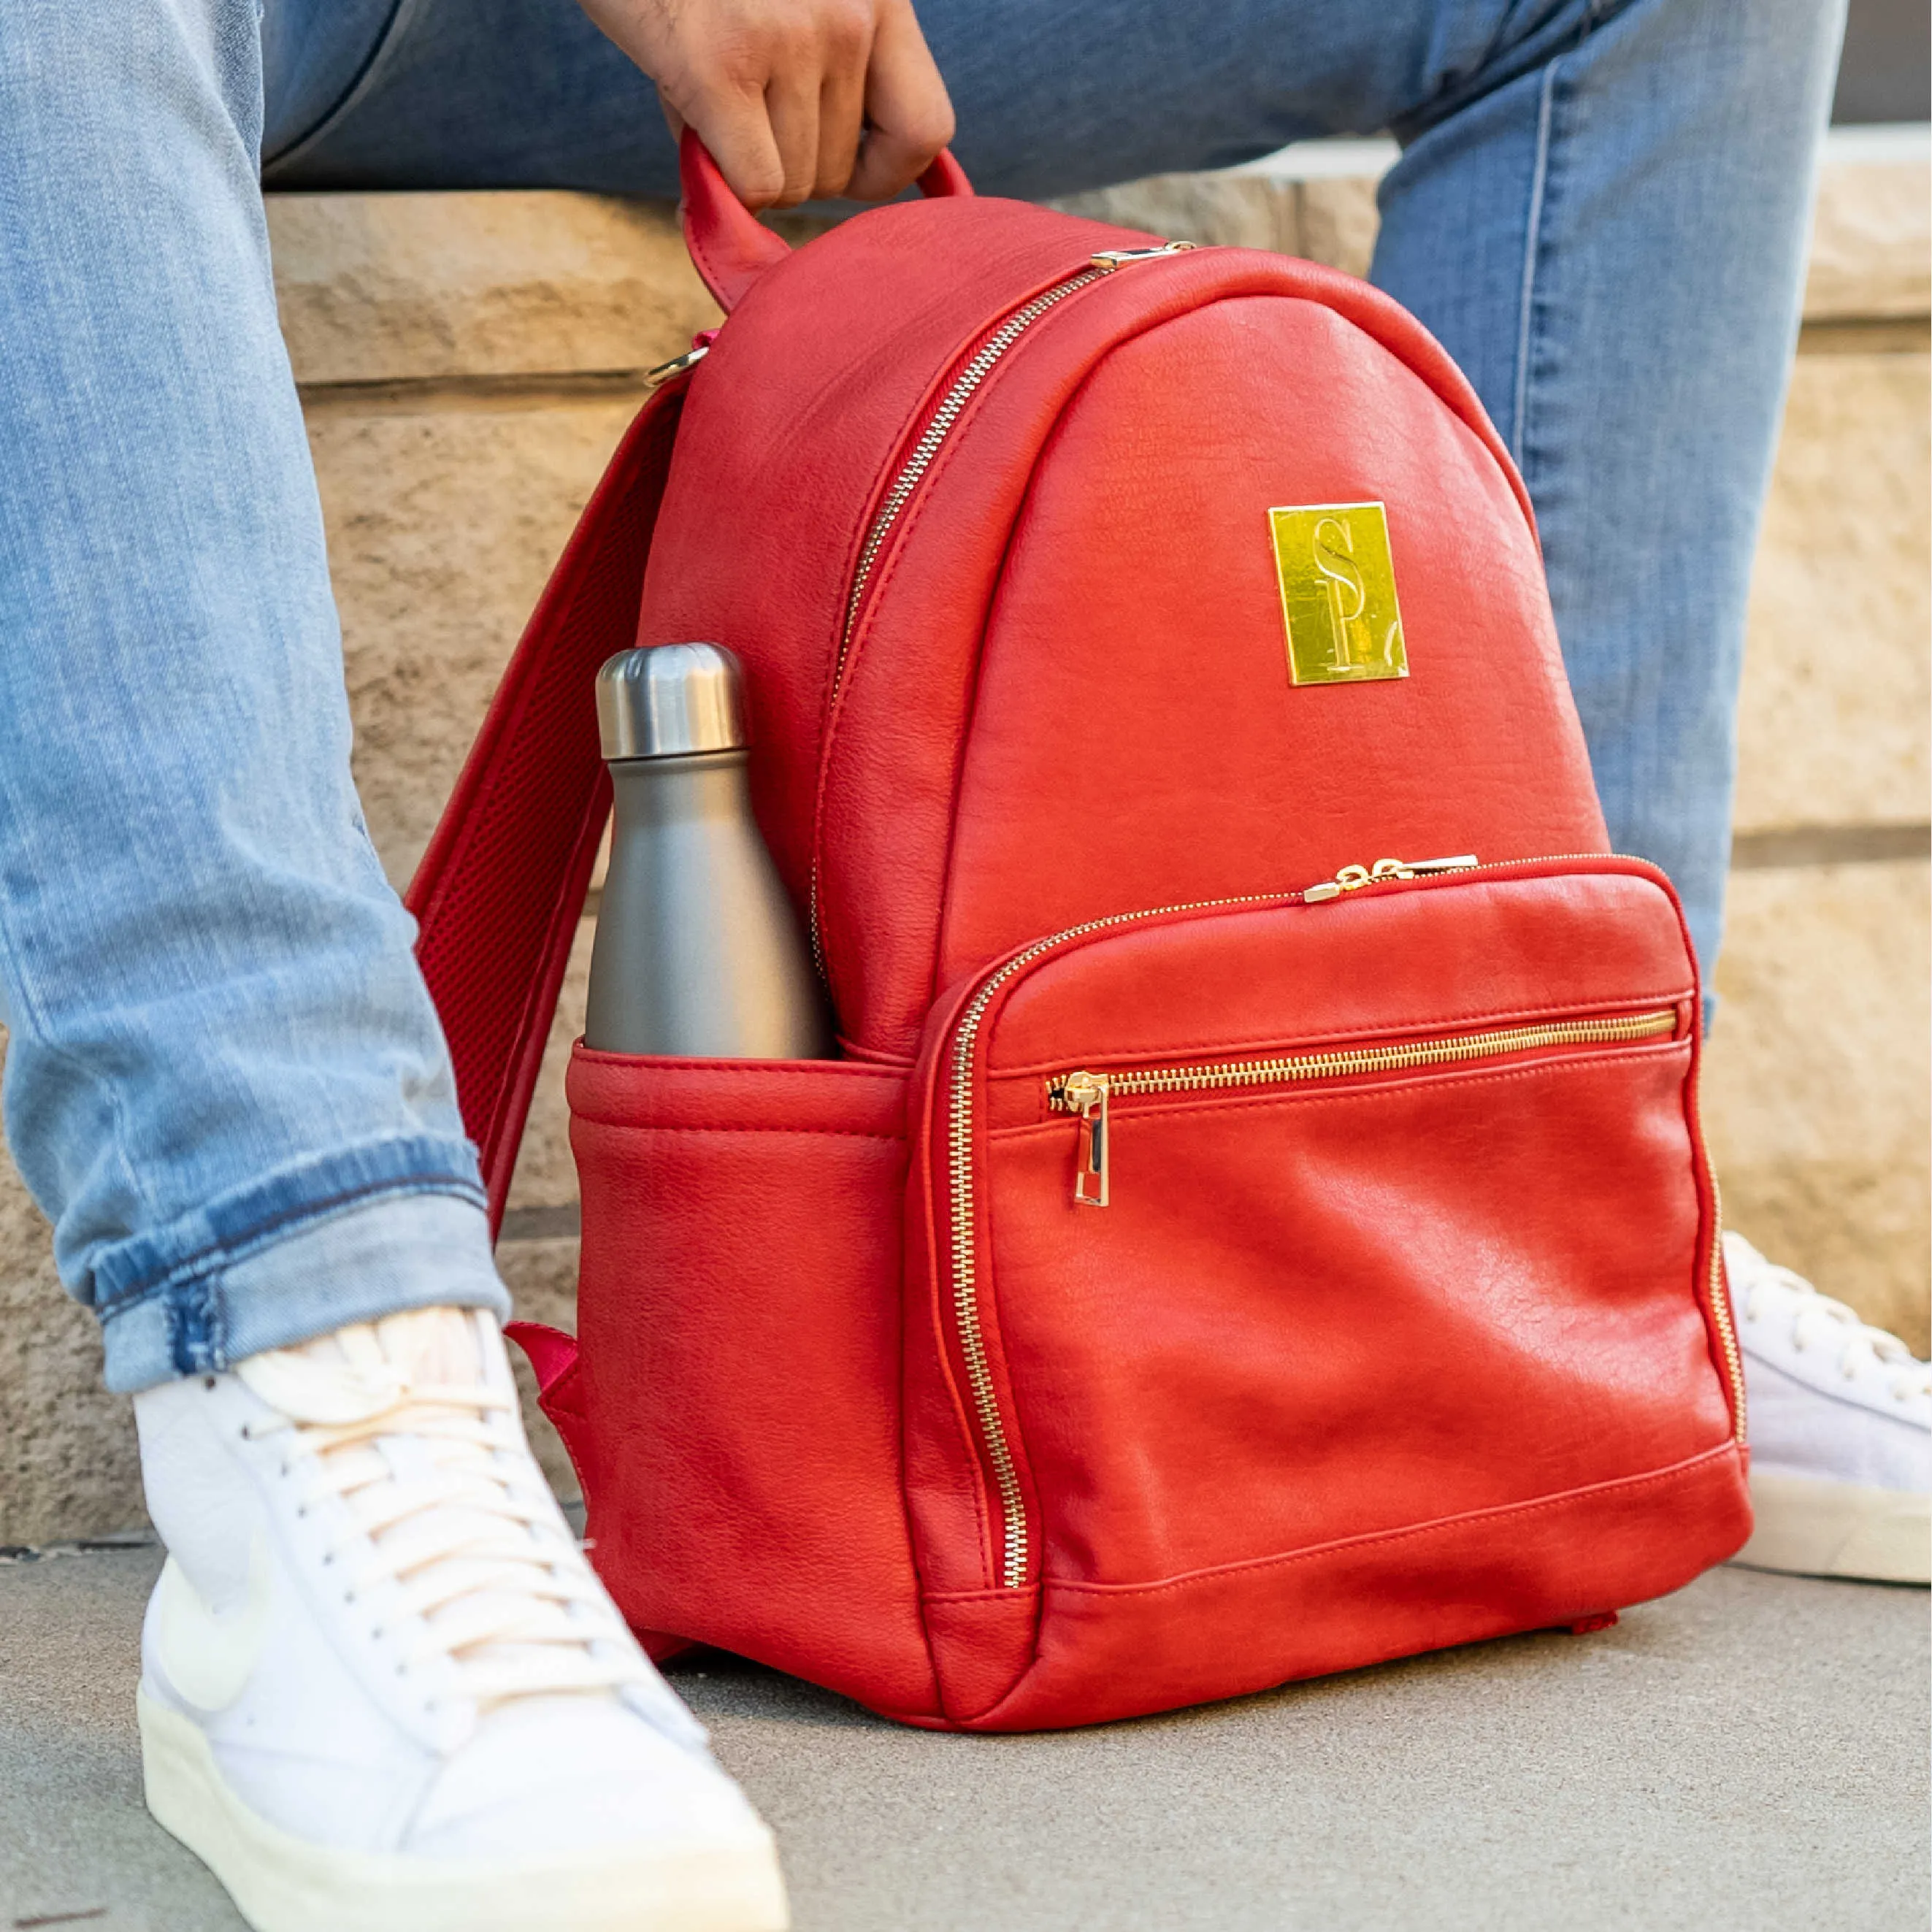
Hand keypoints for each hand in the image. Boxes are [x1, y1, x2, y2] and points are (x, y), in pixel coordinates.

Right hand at [577, 0, 955, 209]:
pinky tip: (694, 122)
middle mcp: (851, 11)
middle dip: (788, 165)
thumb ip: (830, 86)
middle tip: (741, 105)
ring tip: (708, 86)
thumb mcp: (799, 10)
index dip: (882, 173)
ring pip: (793, 185)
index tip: (842, 167)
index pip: (927, 130)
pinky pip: (754, 185)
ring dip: (744, 164)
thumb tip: (822, 196)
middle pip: (842, 173)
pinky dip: (722, 182)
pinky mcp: (722, 65)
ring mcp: (791, 36)